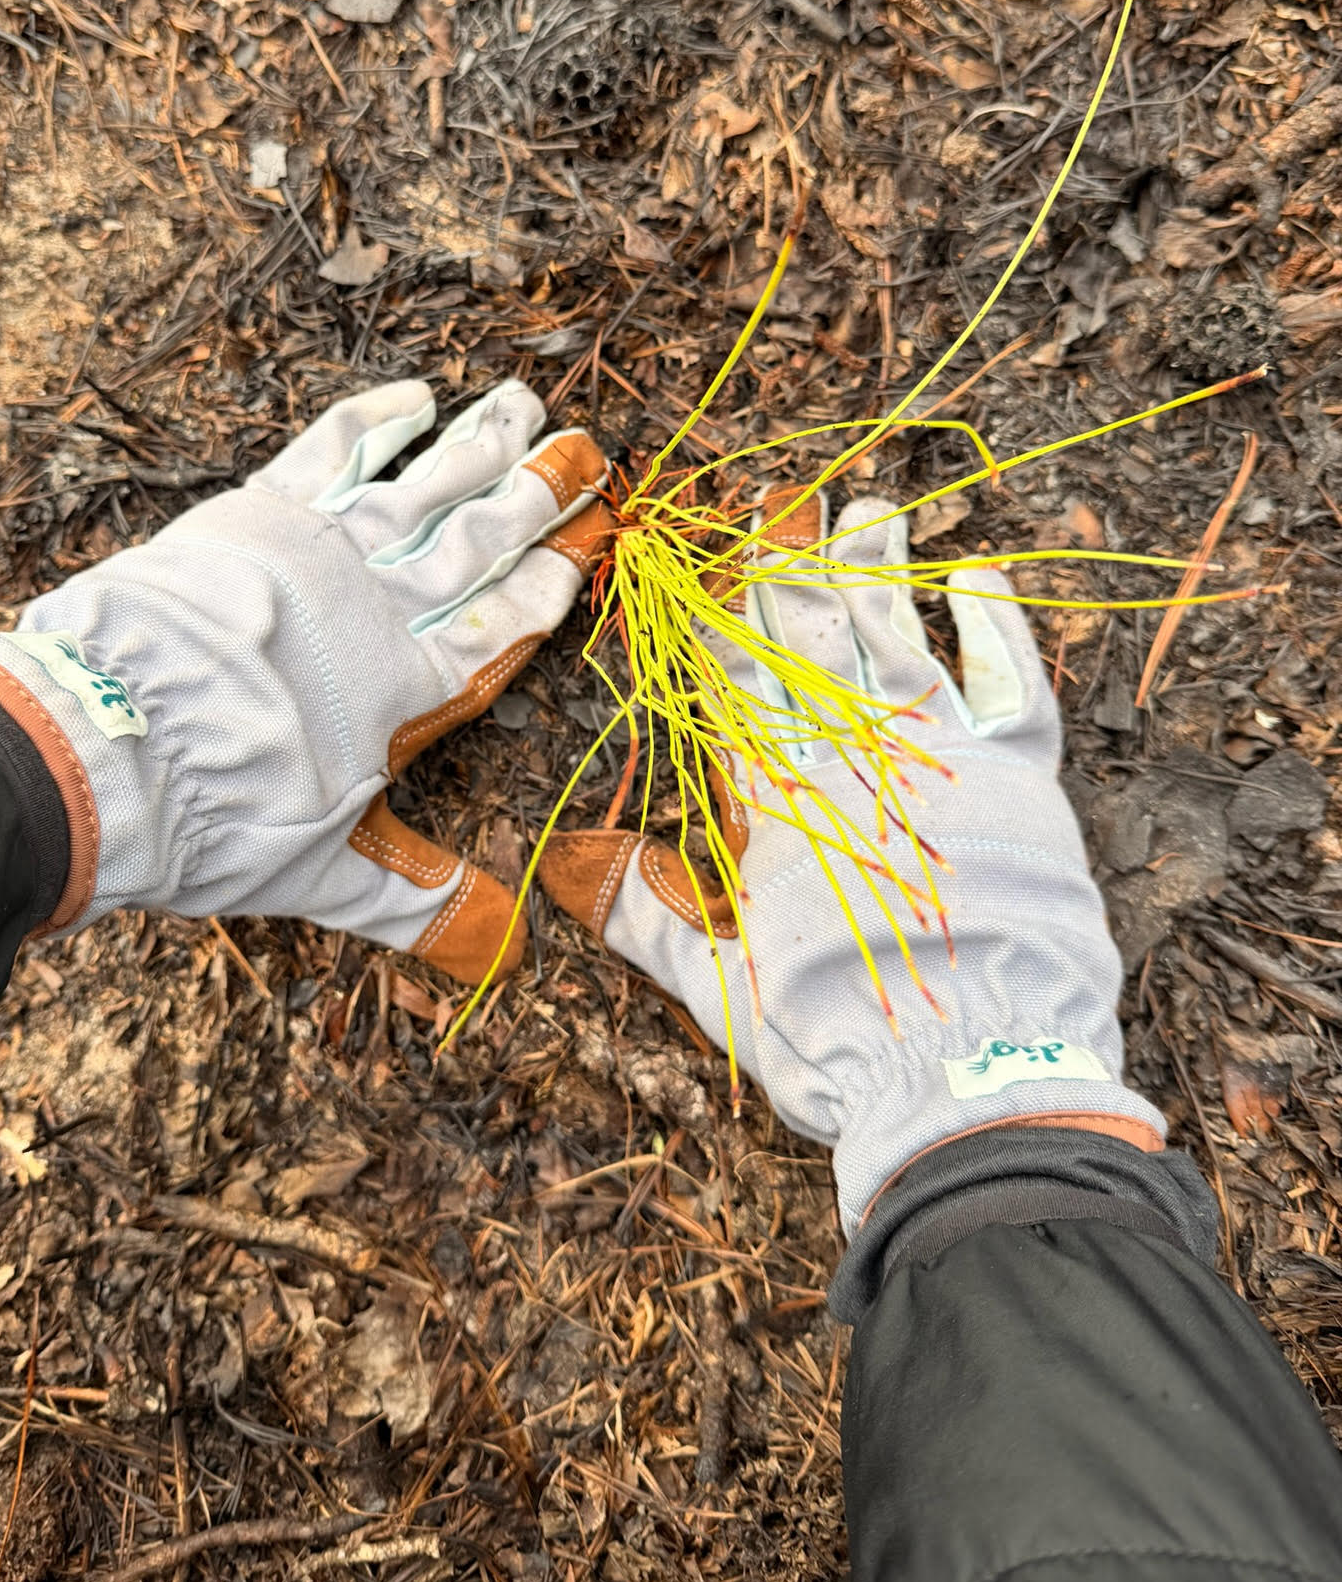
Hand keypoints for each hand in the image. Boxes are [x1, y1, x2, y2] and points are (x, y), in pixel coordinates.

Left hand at [0, 379, 609, 983]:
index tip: (595, 539)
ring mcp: (321, 547)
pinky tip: (414, 396)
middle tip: (591, 453)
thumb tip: (506, 954)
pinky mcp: (256, 510)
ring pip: (424, 481)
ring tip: (528, 405)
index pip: (507, 620)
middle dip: (542, 493)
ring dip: (481, 440)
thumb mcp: (326, 874)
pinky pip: (331, 447)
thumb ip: (421, 900)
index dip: (555, 578)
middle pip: (482, 536)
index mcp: (410, 687)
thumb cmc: (217, 817)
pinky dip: (377, 418)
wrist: (102, 746)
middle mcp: (380, 605)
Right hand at [539, 491, 1163, 1225]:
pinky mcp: (1017, 779)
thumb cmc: (836, 1040)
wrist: (969, 1078)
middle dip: (789, 567)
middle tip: (781, 502)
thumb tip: (564, 867)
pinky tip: (973, 579)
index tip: (699, 563)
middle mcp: (854, 758)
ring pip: (899, 638)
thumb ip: (643, 917)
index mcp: (775, 800)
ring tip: (867, 507)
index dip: (713, 618)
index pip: (731, 682)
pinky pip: (1008, 682)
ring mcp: (941, 759)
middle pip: (811, 639)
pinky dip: (993, 627)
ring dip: (879, 570)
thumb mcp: (717, 988)